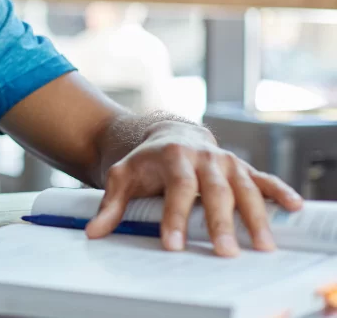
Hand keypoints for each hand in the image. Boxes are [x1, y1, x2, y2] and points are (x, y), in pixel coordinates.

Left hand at [84, 122, 303, 256]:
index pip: (176, 188)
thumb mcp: (122, 177)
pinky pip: (264, 179)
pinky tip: (294, 207)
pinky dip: (279, 191)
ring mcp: (225, 162)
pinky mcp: (242, 168)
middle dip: (220, 222)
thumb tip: (93, 233)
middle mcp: (203, 157)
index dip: (175, 217)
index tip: (173, 244)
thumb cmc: (145, 162)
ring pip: (243, 188)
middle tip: (224, 253)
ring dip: (255, 216)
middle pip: (214, 191)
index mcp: (172, 157)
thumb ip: (111, 205)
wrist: (169, 136)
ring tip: (262, 246)